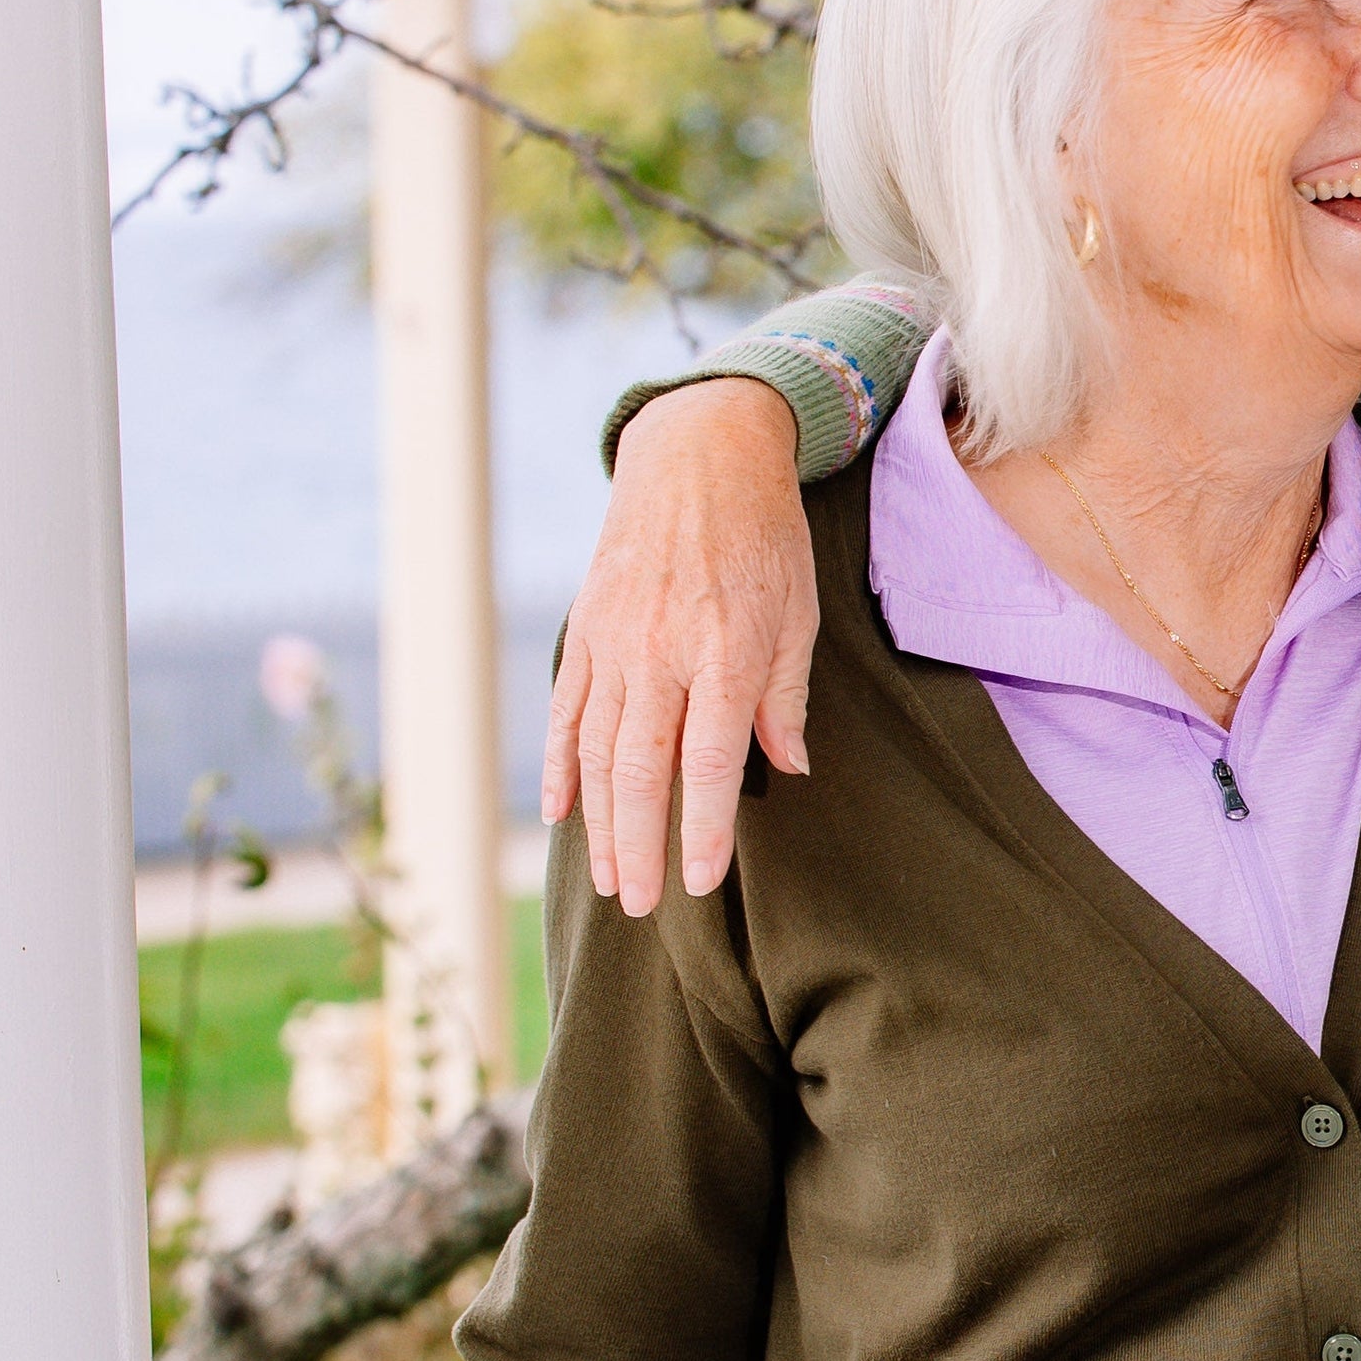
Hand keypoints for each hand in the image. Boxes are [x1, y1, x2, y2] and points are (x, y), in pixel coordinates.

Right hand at [543, 379, 818, 914]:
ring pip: (598, 750)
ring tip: (610, 879)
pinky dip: (561, 766)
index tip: (698, 881)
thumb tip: (788, 769)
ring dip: (599, 822)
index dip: (700, 828)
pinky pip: (568, 711)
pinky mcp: (587, 631)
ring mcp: (616, 642)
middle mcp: (662, 653)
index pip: (707, 761)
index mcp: (725, 652)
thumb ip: (787, 698)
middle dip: (639, 844)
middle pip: (641, 769)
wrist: (700, 456)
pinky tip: (560, 814)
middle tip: (642, 905)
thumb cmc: (766, 539)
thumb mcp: (799, 614)